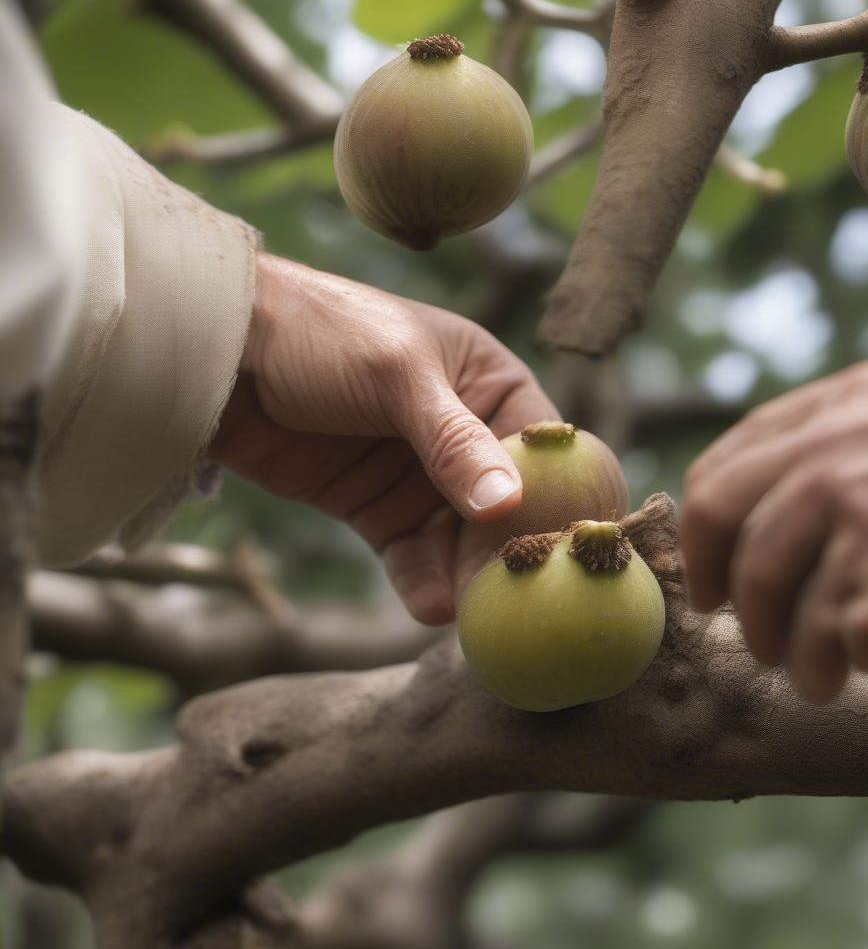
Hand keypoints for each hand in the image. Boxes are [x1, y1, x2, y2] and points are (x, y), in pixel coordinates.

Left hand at [209, 253, 557, 624]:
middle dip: (509, 548)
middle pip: (507, 505)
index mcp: (489, 383)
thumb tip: (507, 505)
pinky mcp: (379, 510)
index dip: (557, 496)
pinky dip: (423, 582)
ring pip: (461, 540)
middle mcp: (466, 435)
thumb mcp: (398, 377)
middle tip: (516, 596)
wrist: (223, 355)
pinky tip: (431, 607)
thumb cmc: (324, 335)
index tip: (562, 546)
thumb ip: (453, 441)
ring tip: (471, 613)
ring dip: (467, 575)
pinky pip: (412, 556)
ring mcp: (422, 477)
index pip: (542, 449)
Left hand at [680, 353, 867, 702]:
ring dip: (789, 656)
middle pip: (736, 553)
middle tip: (754, 640)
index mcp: (825, 416)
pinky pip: (842, 643)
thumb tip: (765, 491)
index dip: (700, 547)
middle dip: (736, 610)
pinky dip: (848, 664)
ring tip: (813, 676)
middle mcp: (829, 465)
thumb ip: (830, 432)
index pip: (714, 483)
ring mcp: (864, 523)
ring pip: (780, 609)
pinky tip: (866, 668)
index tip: (710, 584)